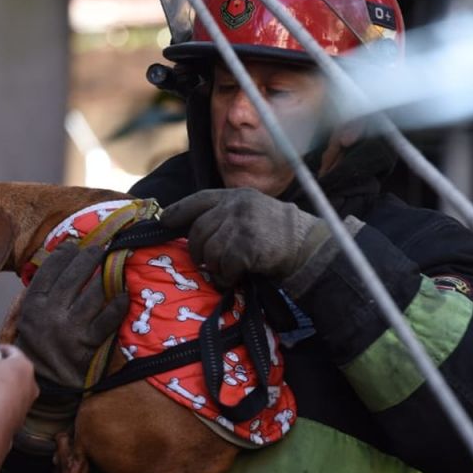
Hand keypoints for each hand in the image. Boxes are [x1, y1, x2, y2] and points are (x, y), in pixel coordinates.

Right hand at [15, 242, 128, 390]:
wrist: (45, 380)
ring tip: (114, 265)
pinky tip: (124, 293)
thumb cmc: (36, 343)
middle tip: (100, 249)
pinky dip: (118, 305)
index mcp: (33, 304)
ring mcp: (70, 329)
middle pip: (73, 277)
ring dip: (106, 277)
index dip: (63, 254)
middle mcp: (50, 313)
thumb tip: (53, 260)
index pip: (49, 271)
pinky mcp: (88, 343)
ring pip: (93, 294)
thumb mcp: (25, 316)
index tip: (73, 246)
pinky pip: (107, 319)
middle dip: (89, 258)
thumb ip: (35, 292)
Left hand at [158, 188, 329, 287]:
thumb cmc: (278, 233)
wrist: (307, 245)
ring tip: (227, 269)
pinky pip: (224, 266)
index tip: (164, 221)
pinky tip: (235, 277)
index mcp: (236, 195)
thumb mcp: (252, 211)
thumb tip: (194, 230)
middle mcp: (236, 206)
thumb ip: (226, 214)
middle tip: (206, 262)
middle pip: (198, 230)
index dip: (179, 210)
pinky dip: (227, 277)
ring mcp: (241, 224)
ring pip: (209, 250)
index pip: (199, 199)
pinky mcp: (246, 244)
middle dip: (198, 250)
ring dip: (215, 266)